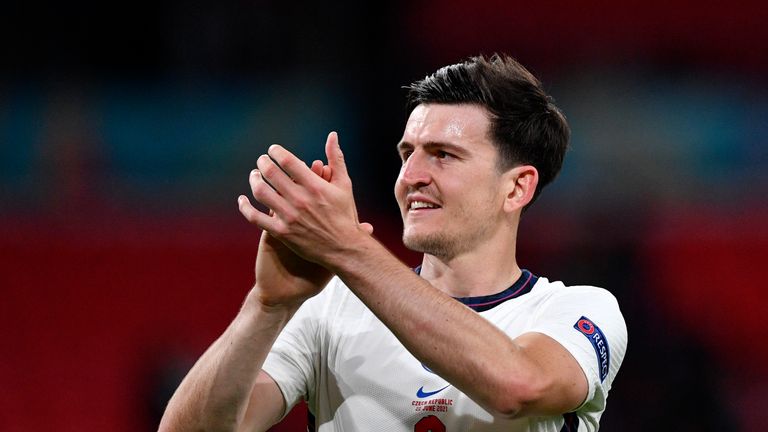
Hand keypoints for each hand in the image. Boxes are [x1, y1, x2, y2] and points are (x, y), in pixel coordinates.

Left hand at [240, 132, 370, 265]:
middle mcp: (300, 199)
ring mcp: (289, 216)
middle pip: (271, 173)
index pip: (287, 160)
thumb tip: (333, 135)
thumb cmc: (345, 214)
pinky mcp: (281, 232)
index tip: (273, 150)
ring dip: (254, 179)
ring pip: (260, 192)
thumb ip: (336, 158)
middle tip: (262, 161)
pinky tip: (242, 200)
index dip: (276, 151)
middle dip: (263, 162)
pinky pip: (255, 217)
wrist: (344, 248)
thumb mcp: (344, 184)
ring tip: (255, 175)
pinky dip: (245, 207)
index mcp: (314, 185)